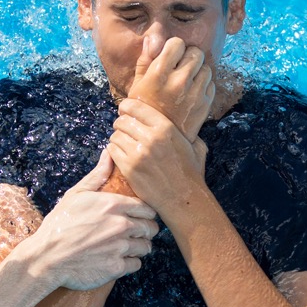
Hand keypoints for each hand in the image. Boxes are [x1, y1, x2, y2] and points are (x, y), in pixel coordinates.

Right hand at [15, 150, 156, 290]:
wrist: (46, 257)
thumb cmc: (60, 224)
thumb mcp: (76, 194)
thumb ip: (98, 175)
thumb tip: (109, 153)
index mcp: (113, 205)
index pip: (148, 208)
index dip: (145, 213)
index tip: (138, 217)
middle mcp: (121, 225)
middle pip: (151, 228)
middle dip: (144, 230)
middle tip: (133, 233)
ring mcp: (120, 247)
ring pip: (146, 247)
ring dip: (138, 247)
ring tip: (124, 246)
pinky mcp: (117, 267)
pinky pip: (136, 264)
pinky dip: (129, 263)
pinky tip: (117, 259)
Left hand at [108, 98, 208, 213]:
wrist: (184, 199)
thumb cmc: (191, 173)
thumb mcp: (195, 146)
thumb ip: (186, 131)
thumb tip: (182, 122)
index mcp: (165, 127)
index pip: (135, 107)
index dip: (126, 107)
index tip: (124, 110)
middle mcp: (150, 137)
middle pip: (122, 121)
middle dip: (120, 124)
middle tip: (123, 130)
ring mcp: (138, 153)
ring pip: (115, 136)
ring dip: (117, 138)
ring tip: (123, 143)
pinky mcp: (129, 168)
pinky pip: (112, 151)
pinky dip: (114, 151)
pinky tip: (121, 154)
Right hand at [126, 37, 214, 140]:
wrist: (156, 140)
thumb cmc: (144, 110)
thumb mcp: (137, 85)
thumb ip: (145, 60)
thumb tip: (151, 39)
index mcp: (159, 74)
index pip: (177, 43)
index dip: (174, 48)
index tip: (170, 56)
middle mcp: (179, 81)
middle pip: (195, 52)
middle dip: (188, 56)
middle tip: (180, 66)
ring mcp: (194, 93)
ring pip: (206, 66)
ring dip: (198, 70)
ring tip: (187, 79)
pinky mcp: (205, 104)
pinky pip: (211, 83)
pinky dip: (204, 84)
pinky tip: (192, 91)